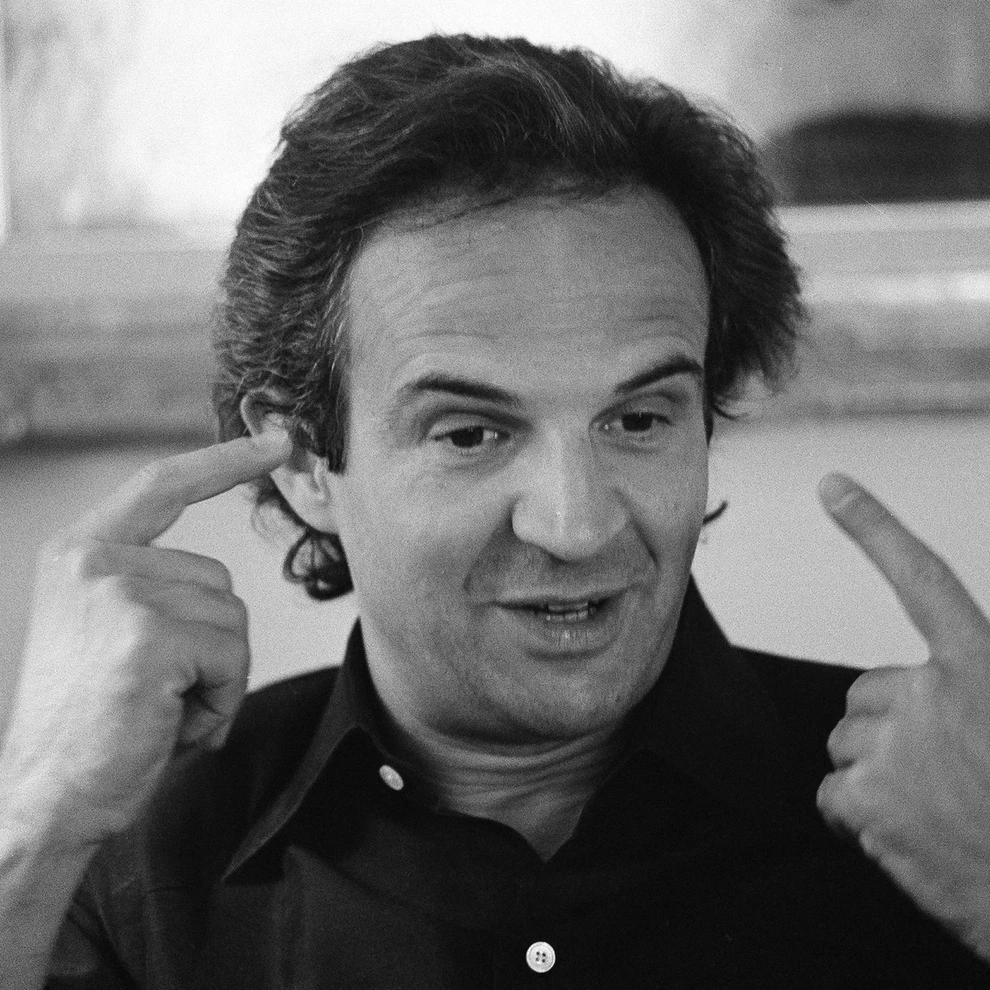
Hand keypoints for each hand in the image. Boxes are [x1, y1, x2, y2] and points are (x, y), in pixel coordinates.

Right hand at [0, 434, 290, 848]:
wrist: (46, 797)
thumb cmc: (91, 723)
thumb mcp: (107, 631)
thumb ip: (150, 588)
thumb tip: (220, 585)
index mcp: (82, 551)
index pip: (164, 483)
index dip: (227, 460)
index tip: (279, 441)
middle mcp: (95, 560)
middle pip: (220, 581)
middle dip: (211, 645)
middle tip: (156, 693)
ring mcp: (120, 592)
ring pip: (233, 620)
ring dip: (216, 676)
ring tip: (158, 709)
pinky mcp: (147, 635)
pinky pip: (233, 657)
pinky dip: (219, 700)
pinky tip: (169, 725)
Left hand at [817, 473, 989, 959]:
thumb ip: (967, 687)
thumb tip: (932, 683)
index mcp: (980, 666)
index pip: (922, 579)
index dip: (874, 527)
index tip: (832, 486)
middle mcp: (931, 692)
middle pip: (866, 692)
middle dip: (892, 728)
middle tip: (945, 774)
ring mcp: (893, 744)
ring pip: (848, 743)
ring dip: (876, 774)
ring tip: (933, 809)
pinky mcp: (863, 796)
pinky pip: (833, 794)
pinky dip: (857, 819)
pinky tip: (906, 838)